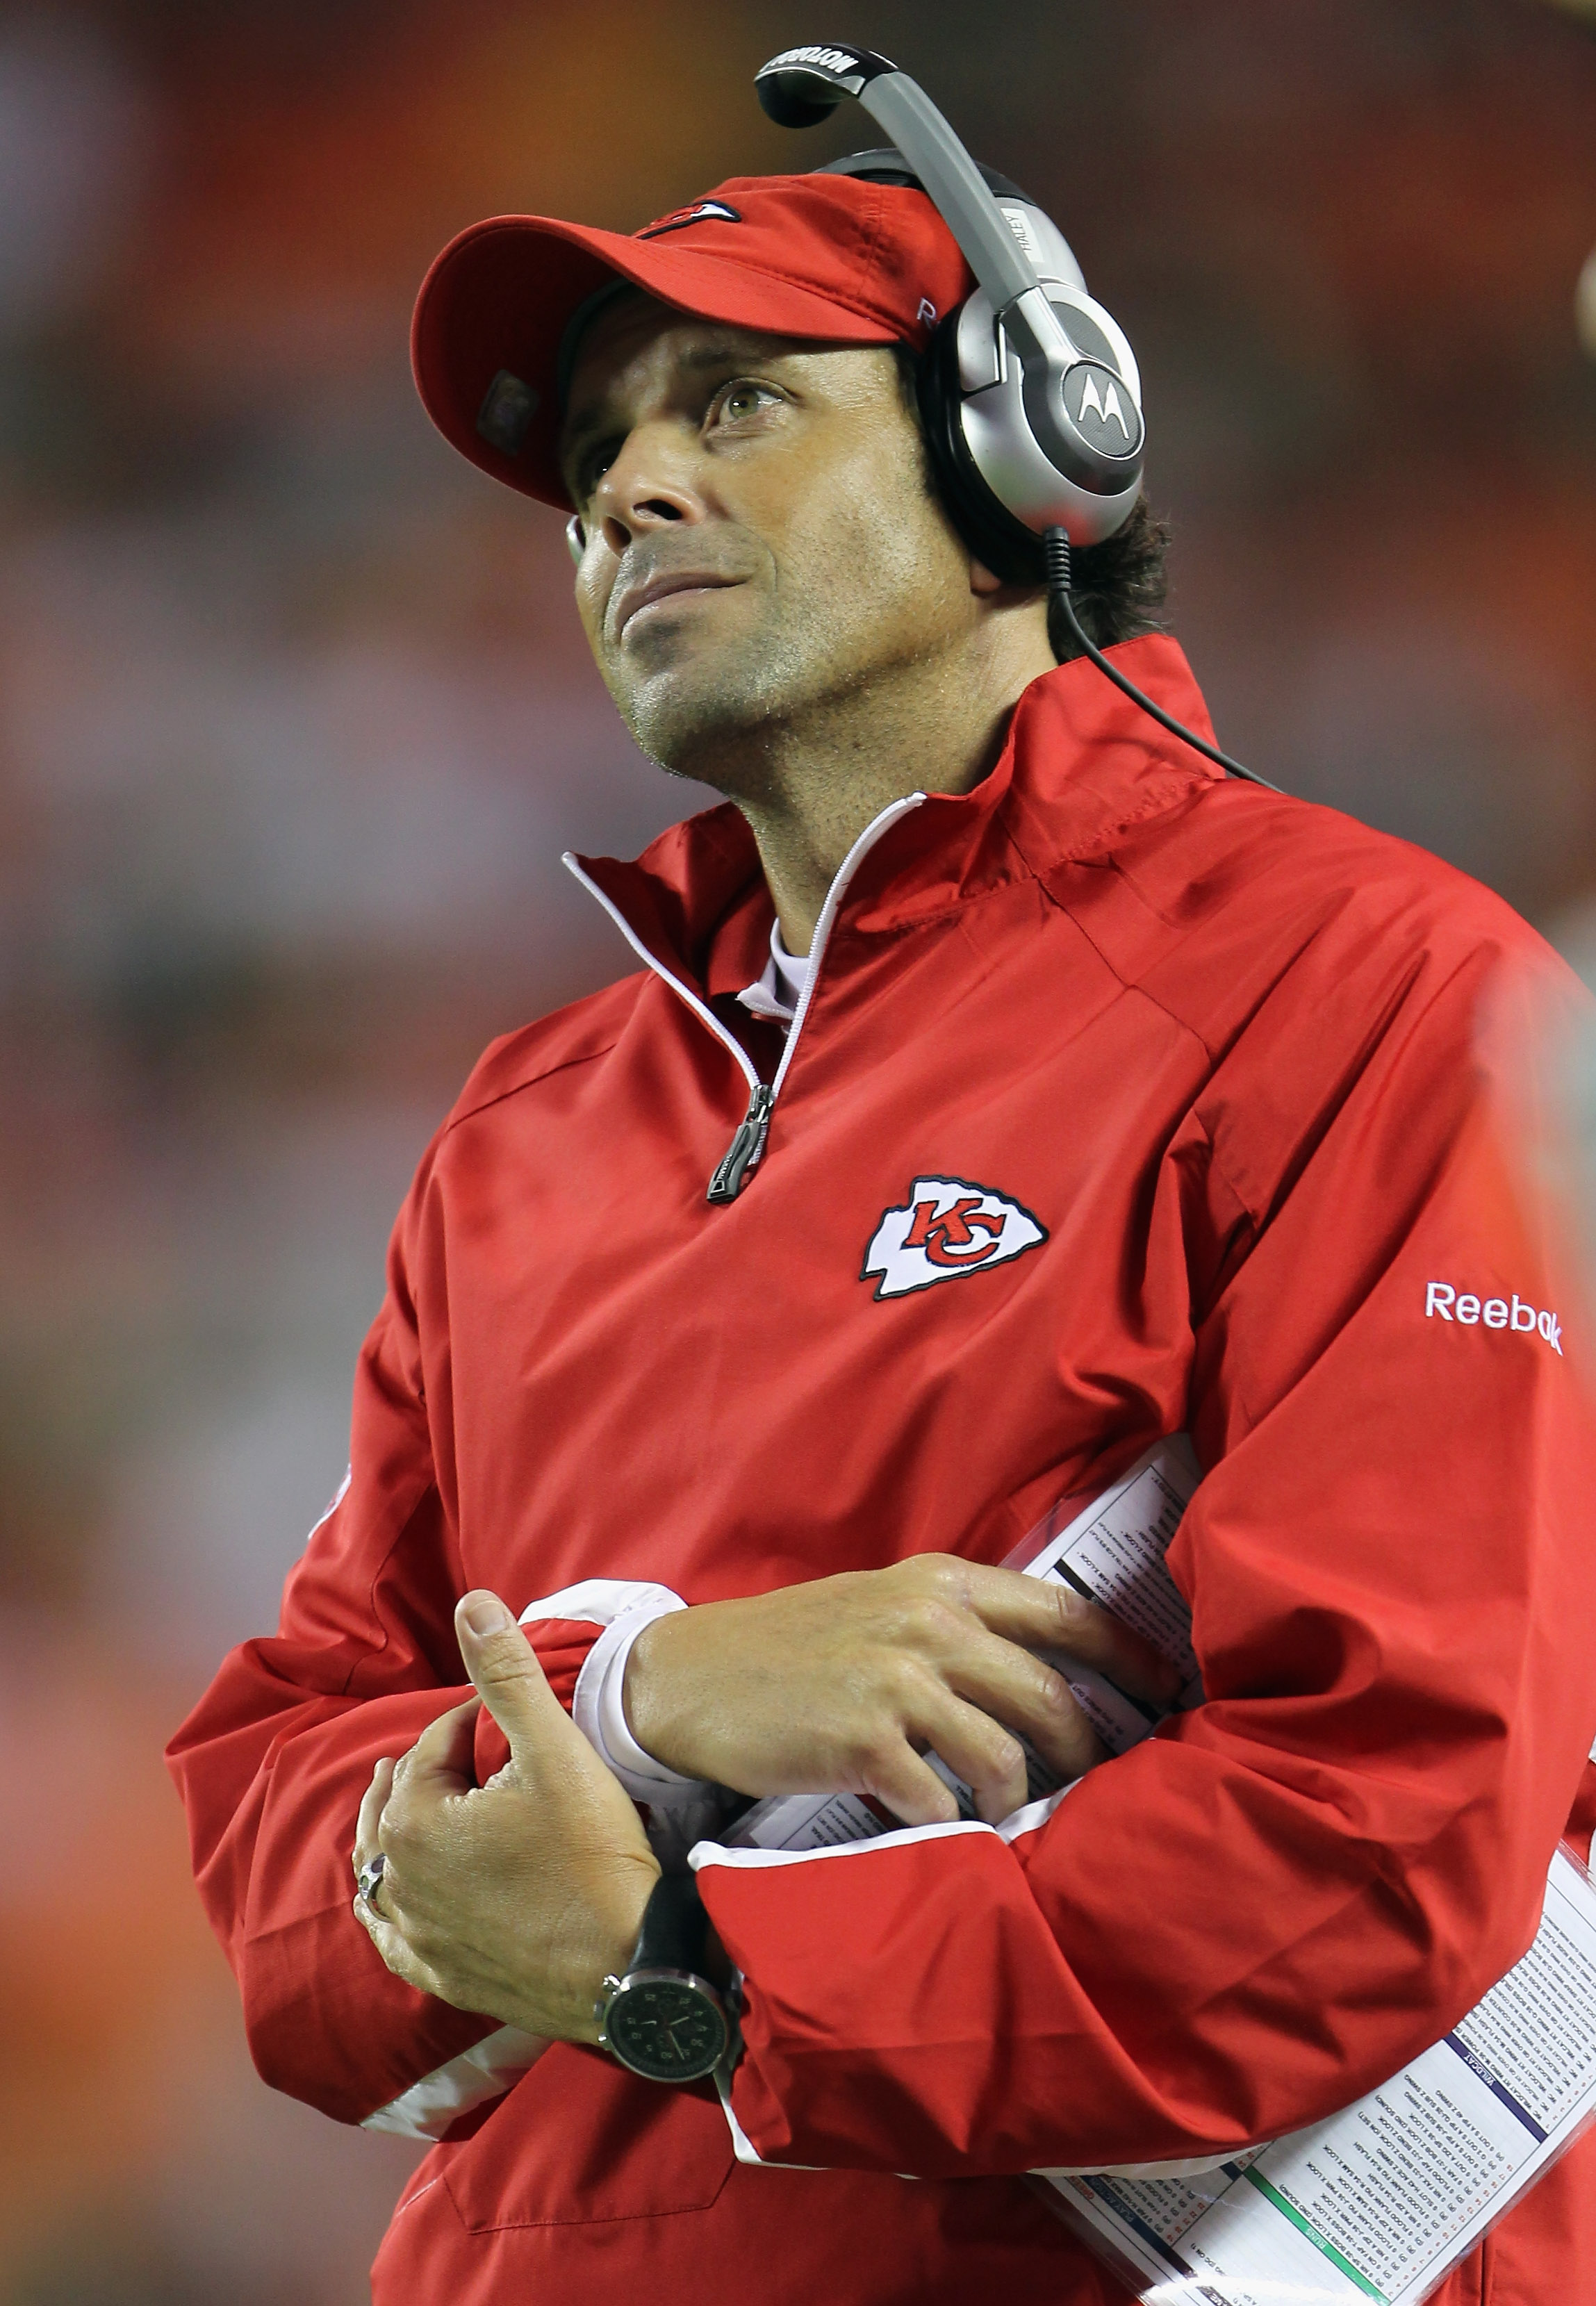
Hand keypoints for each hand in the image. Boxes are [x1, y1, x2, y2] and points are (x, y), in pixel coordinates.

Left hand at [352, 1591, 659, 2042]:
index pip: (433, 1748)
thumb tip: (473, 1602)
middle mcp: (399, 1882)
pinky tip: (392, 1898)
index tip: (509, 1715)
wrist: (629, 1967)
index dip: (470, 1720)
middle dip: (425, 1767)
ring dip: (394, 1828)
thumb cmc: (593, 1855)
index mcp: (414, 1823)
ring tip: (404, 1799)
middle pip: (398, 1804)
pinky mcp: (440, 1976)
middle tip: (457, 1744)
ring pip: (383, 1867)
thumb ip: (506, 1674)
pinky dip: (389, 1905)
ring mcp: (417, 1936)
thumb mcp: (553, 1751)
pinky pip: (391, 1935)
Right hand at [624, 1555, 1180, 1826]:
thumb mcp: (879, 1605)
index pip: (1064, 1613)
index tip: (1165, 1687)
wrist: (690, 1678)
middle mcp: (928, 1623)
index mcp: (940, 1582)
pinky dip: (951, 1821)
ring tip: (1005, 1813)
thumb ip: (953, 1625)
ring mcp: (898, 1681)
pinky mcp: (866, 1741)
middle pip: (1049, 1693)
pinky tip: (940, 1826)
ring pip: (1007, 1754)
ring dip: (1017, 1796)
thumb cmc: (789, 1647)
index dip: (1126, 1654)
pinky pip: (941, 1797)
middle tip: (1094, 1781)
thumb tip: (1034, 1672)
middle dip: (1085, 1746)